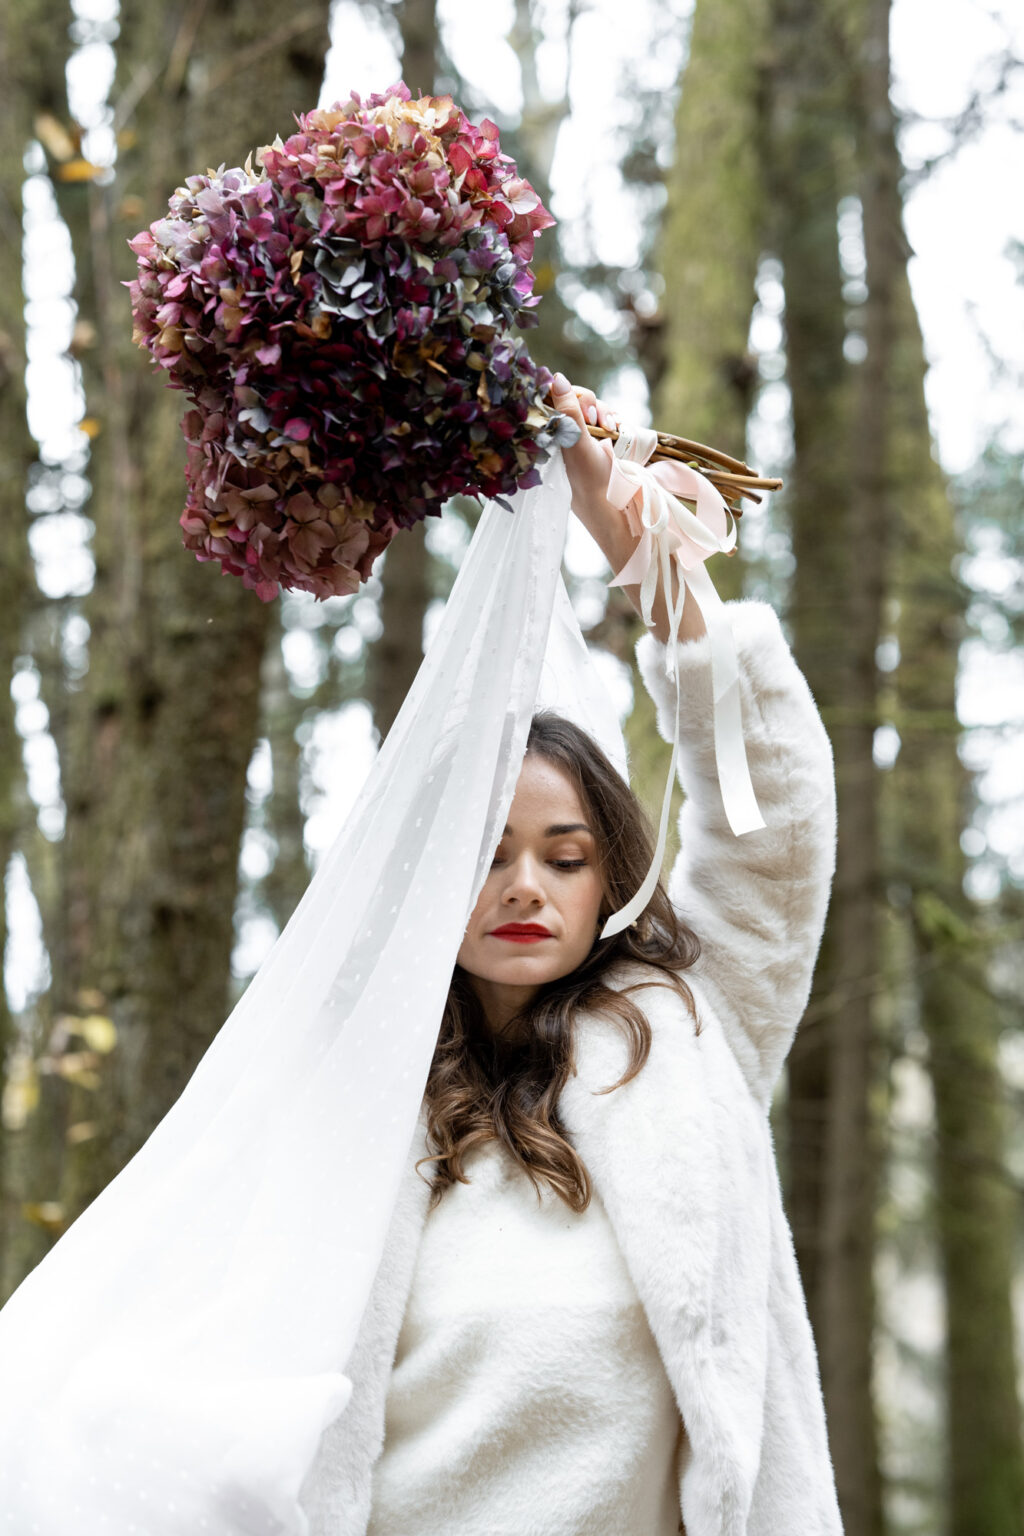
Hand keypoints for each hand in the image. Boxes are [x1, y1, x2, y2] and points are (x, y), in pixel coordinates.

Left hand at [548, 372, 619, 512]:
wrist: (608, 504)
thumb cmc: (588, 476)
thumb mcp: (577, 441)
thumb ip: (569, 410)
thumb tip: (557, 378)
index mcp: (552, 430)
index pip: (557, 396)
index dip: (572, 396)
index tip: (585, 412)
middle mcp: (565, 430)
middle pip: (578, 398)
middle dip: (592, 406)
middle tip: (599, 423)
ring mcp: (583, 434)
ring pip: (594, 407)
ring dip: (605, 413)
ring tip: (612, 428)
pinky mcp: (598, 439)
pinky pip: (605, 417)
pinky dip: (613, 419)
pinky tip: (617, 430)